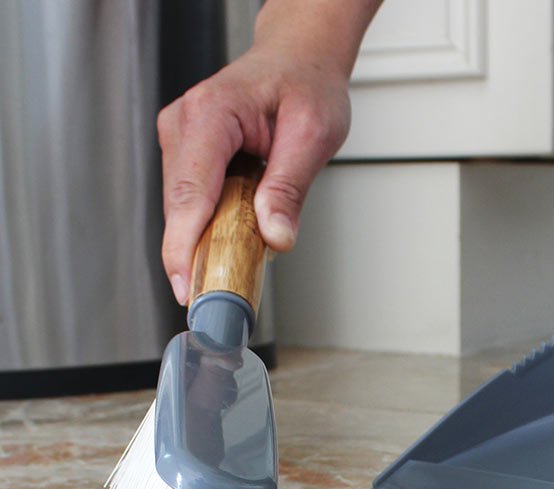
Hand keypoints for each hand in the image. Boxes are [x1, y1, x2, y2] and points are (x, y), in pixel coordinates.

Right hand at [157, 0, 379, 304]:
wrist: (298, 60)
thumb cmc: (305, 85)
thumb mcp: (313, 134)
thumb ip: (290, 187)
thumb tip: (275, 236)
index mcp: (212, 114)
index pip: (190, 192)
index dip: (185, 246)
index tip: (188, 287)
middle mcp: (185, 125)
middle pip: (181, 209)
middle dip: (196, 257)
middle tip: (218, 305)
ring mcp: (180, 141)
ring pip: (183, 212)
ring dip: (205, 246)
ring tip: (231, 278)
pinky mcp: (187, 157)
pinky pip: (193, 206)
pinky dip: (210, 232)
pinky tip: (230, 248)